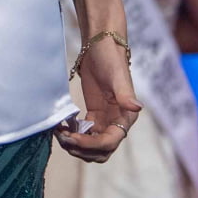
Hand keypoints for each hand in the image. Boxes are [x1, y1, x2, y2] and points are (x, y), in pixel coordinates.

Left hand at [56, 32, 139, 163]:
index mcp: (126, 117)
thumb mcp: (117, 77)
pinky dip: (73, 136)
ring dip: (76, 146)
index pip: (110, 142)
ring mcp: (104, 121)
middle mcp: (116, 123)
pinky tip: (61, 128)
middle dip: (82, 150)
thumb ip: (125, 95)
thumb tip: (137, 108)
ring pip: (91, 147)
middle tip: (64, 138)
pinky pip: (83, 135)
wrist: (100, 46)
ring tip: (60, 134)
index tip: (73, 138)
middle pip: (100, 151)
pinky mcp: (93, 116)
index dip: (91, 145)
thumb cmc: (111, 59)